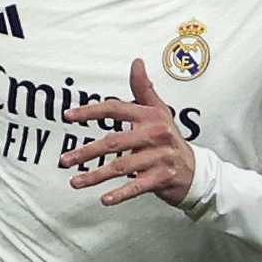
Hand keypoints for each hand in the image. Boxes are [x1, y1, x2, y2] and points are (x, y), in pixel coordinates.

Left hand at [62, 57, 197, 207]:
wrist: (196, 171)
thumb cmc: (171, 140)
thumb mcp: (160, 111)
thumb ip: (144, 88)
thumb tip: (137, 62)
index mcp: (150, 116)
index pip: (115, 109)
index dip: (91, 112)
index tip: (69, 116)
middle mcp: (155, 134)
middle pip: (114, 142)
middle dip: (87, 152)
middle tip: (66, 159)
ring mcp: (159, 157)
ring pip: (121, 167)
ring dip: (96, 176)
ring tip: (76, 181)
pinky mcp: (162, 178)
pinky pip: (137, 186)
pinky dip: (120, 194)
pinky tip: (105, 199)